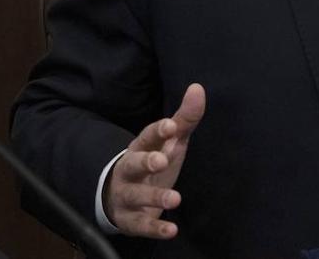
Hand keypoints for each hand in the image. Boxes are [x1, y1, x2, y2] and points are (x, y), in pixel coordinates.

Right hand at [103, 83, 205, 238]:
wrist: (121, 196)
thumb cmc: (152, 162)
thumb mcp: (169, 141)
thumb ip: (184, 118)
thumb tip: (198, 88)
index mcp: (140, 147)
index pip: (147, 136)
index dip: (158, 131)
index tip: (171, 125)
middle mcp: (129, 170)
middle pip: (133, 163)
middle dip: (146, 161)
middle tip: (162, 160)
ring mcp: (127, 195)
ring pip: (136, 195)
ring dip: (154, 196)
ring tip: (175, 199)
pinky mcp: (130, 219)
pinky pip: (141, 224)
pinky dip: (155, 228)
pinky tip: (172, 230)